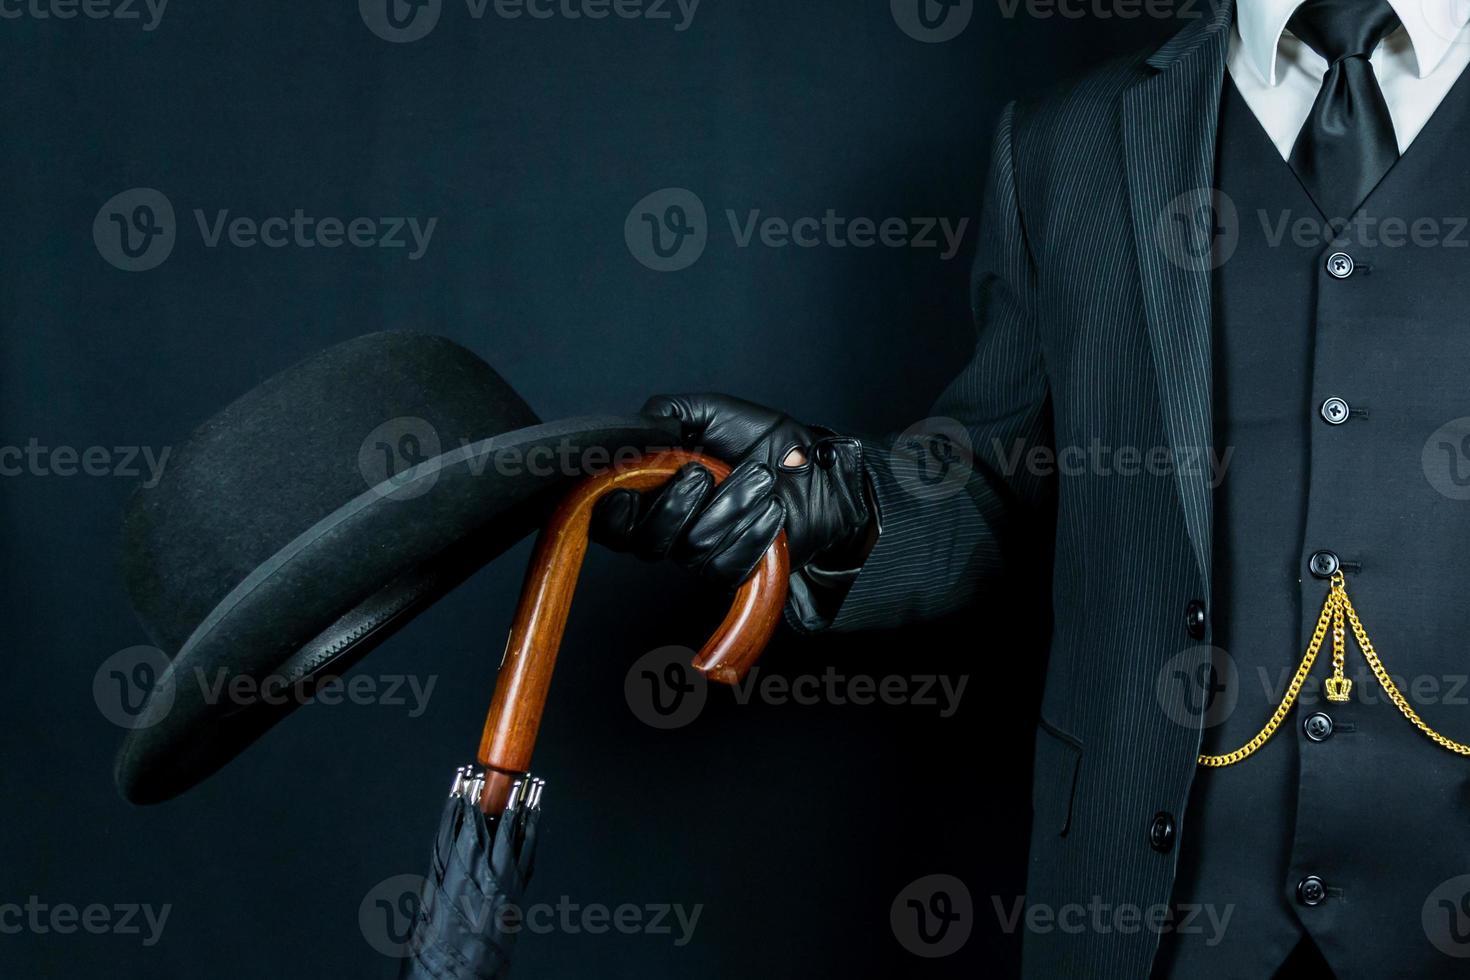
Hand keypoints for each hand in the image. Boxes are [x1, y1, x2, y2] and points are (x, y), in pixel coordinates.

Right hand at [591, 394, 871, 587]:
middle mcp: (672, 527)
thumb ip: (667, 414)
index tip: (628, 492)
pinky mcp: (735, 570)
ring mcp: (702, 553)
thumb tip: (637, 427)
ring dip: (731, 506)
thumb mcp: (710, 412)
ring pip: (693, 549)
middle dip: (676, 504)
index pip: (612, 522)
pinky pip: (728, 566)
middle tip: (704, 472)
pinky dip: (754, 531)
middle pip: (647, 543)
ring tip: (759, 477)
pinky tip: (772, 508)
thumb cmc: (762, 438)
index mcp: (655, 491)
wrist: (815, 466)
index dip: (613, 514)